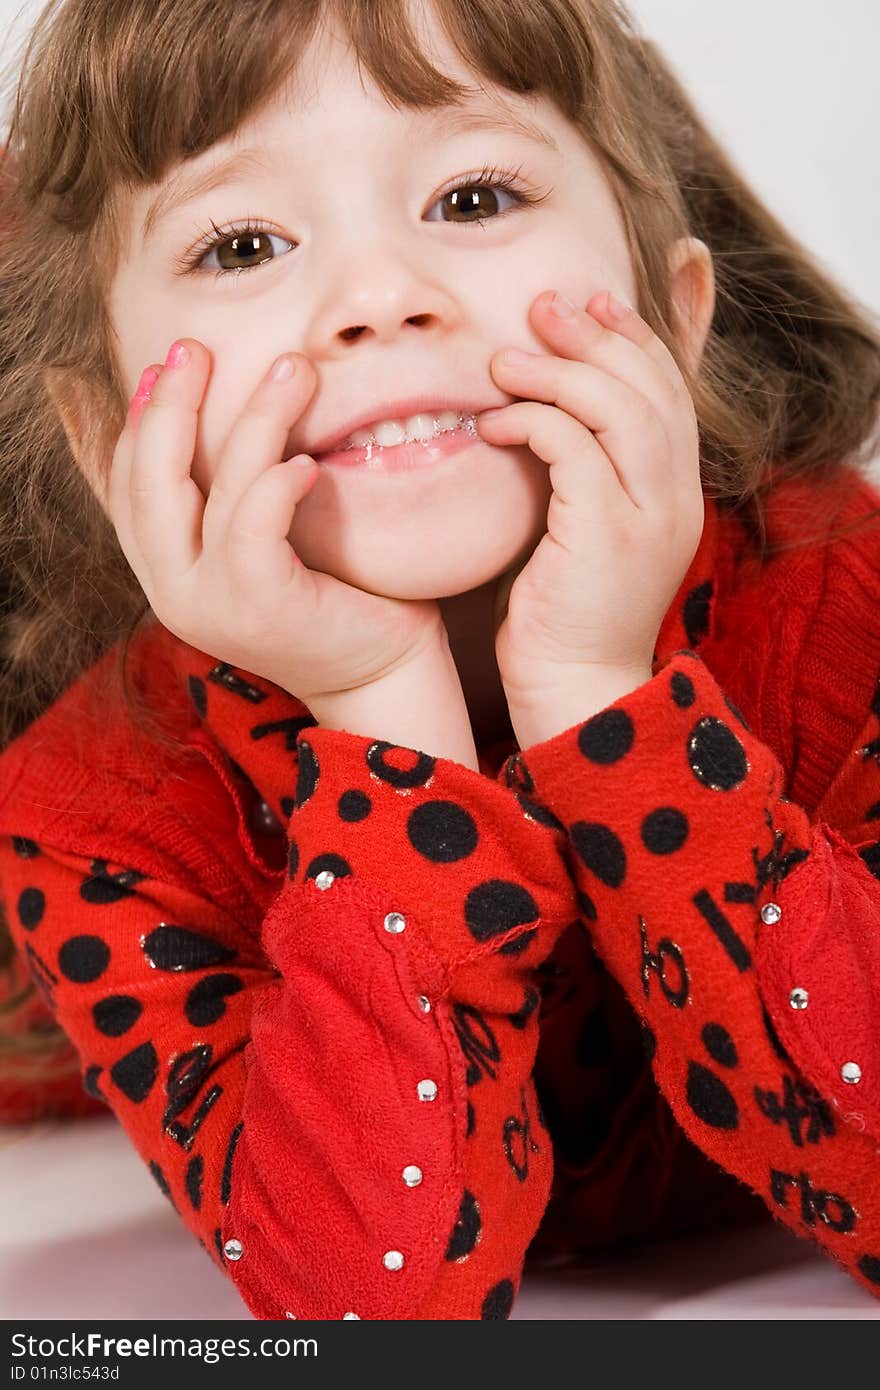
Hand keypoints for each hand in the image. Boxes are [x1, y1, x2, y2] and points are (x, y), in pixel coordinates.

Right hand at [109, 341, 447, 706]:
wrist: (385, 676)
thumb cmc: (339, 598)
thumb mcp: (273, 541)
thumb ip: (236, 495)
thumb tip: (230, 418)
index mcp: (170, 573)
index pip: (127, 488)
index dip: (137, 422)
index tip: (160, 367)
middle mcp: (174, 592)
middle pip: (147, 481)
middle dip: (169, 405)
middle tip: (195, 347)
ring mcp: (211, 604)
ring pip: (210, 490)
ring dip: (251, 419)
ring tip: (294, 369)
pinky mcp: (261, 607)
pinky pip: (252, 526)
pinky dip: (275, 483)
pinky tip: (307, 461)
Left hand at [476, 289, 704, 710]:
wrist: (570, 691)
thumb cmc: (560, 612)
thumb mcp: (577, 527)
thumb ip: (577, 469)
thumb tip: (538, 408)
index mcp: (675, 493)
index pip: (670, 391)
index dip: (632, 338)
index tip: (586, 303)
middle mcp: (676, 500)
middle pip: (652, 388)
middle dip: (597, 336)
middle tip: (542, 307)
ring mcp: (650, 519)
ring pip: (620, 410)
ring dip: (560, 372)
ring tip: (503, 360)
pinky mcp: (609, 538)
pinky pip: (575, 450)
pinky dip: (534, 422)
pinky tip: (494, 422)